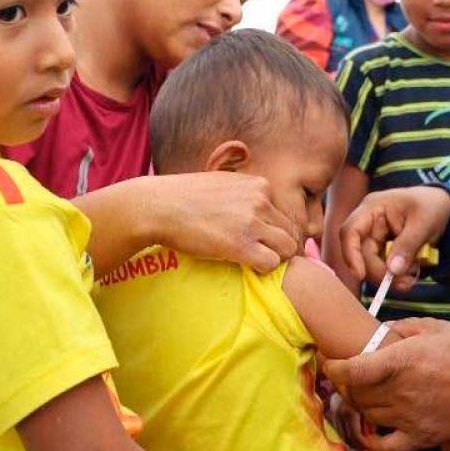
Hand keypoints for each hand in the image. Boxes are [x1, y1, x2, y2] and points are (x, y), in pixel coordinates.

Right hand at [144, 172, 302, 272]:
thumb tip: (258, 202)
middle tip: (266, 256)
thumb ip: (245, 191)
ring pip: (287, 247)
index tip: (267, 241)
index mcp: (259, 185)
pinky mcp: (240, 245)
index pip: (286, 213)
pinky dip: (264, 269)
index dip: (278, 230)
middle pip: (291, 231)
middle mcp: (260, 201)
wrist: (159, 206)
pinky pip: (271, 263)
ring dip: (276, 258)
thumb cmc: (185, 196)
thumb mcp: (223, 181)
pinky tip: (249, 267)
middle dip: (282, 246)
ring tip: (257, 262)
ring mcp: (251, 222)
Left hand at [323, 318, 449, 450]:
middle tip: (347, 375)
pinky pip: (384, 447)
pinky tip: (367, 432)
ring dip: (358, 405)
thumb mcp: (436, 326)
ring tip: (360, 395)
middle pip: (354, 394)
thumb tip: (382, 331)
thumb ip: (403, 327)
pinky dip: (369, 442)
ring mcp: (407, 417)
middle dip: (344, 384)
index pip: (351, 371)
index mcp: (400, 361)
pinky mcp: (419, 437)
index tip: (331, 362)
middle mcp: (398, 391)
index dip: (334, 367)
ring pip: (366, 415)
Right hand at [339, 186, 449, 290]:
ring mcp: (376, 237)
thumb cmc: (431, 205)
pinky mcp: (384, 249)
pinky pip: (384, 267)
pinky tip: (412, 272)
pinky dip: (397, 274)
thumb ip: (408, 245)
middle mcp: (369, 223)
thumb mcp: (424, 222)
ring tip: (412, 278)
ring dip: (390, 276)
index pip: (350, 231)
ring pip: (373, 264)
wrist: (443, 206)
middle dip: (380, 272)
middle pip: (362, 254)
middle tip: (404, 284)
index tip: (360, 275)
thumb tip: (393, 271)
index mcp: (372, 208)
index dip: (350, 254)